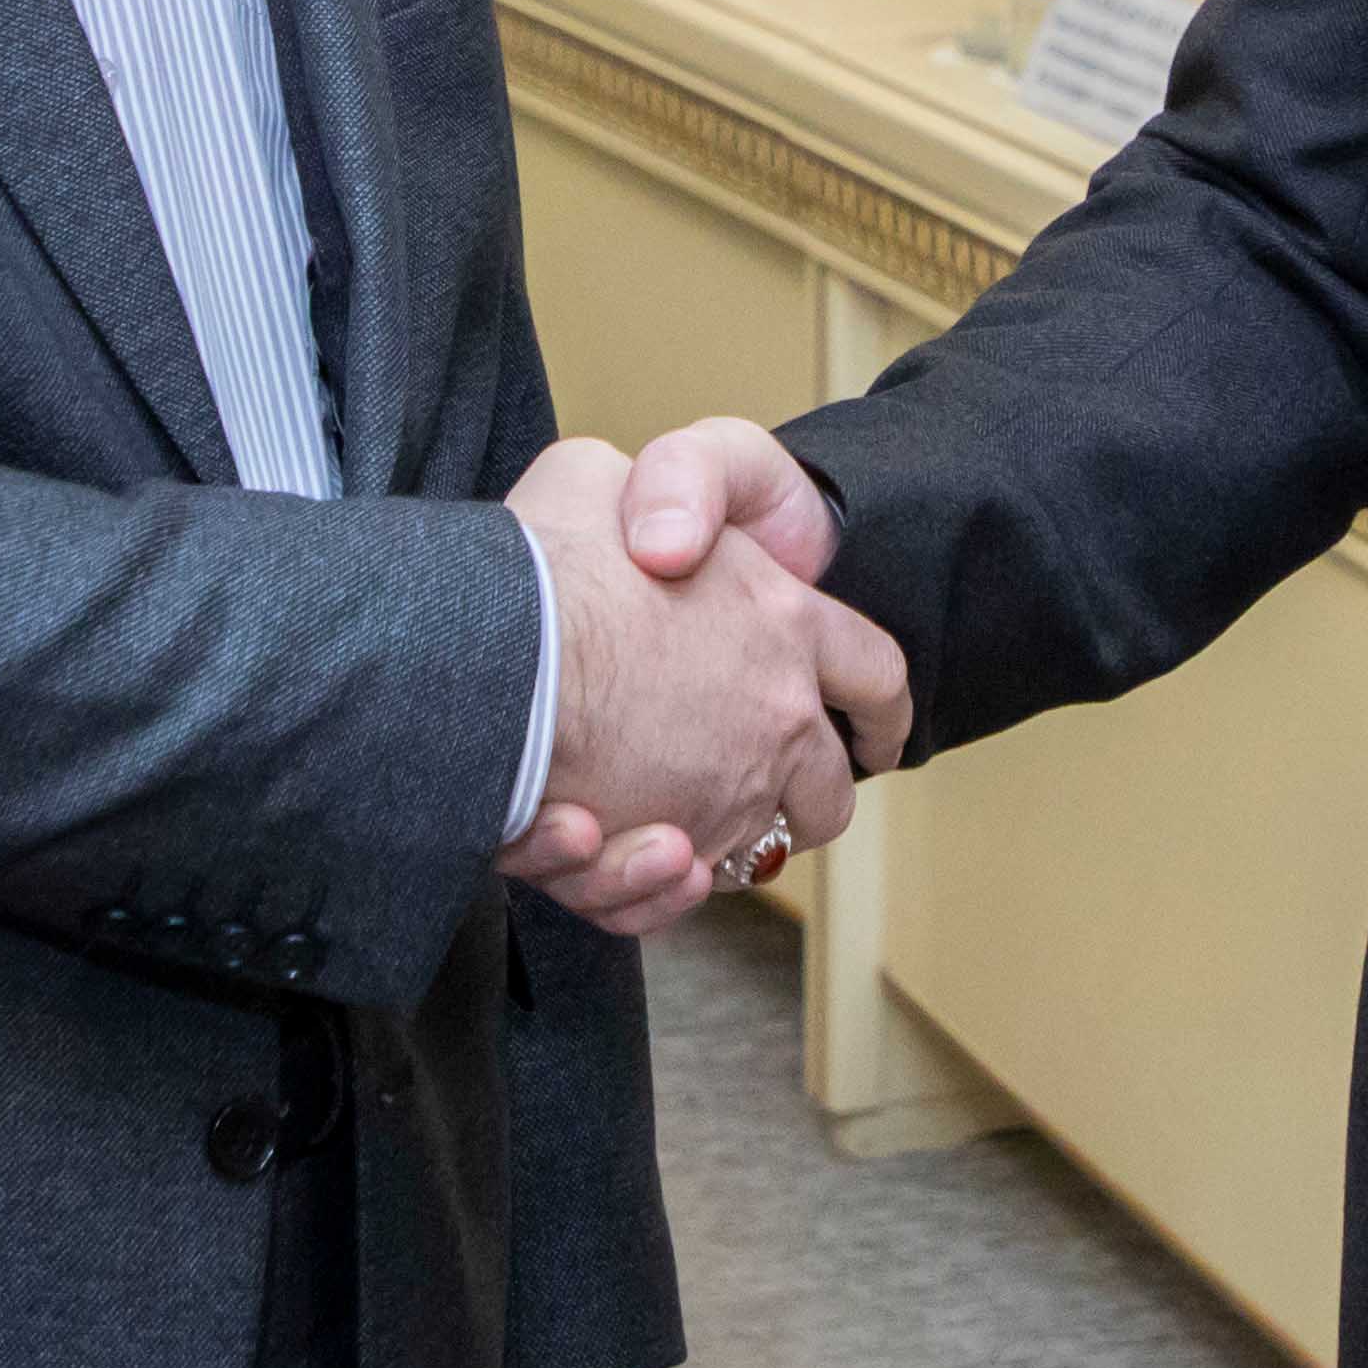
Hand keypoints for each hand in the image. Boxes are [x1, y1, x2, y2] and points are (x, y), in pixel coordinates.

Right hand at [498, 434, 903, 938]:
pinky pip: (674, 891)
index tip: (878, 732)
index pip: (874, 671)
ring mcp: (732, 792)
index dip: (880, 706)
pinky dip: (647, 885)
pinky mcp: (670, 853)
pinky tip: (605, 852)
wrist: (487, 655)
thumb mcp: (593, 477)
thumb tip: (658, 533)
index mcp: (782, 618)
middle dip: (804, 799)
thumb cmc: (541, 562)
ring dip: (710, 845)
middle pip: (828, 785)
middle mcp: (778, 714)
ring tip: (656, 830)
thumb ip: (647, 496)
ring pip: (749, 848)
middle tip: (767, 799)